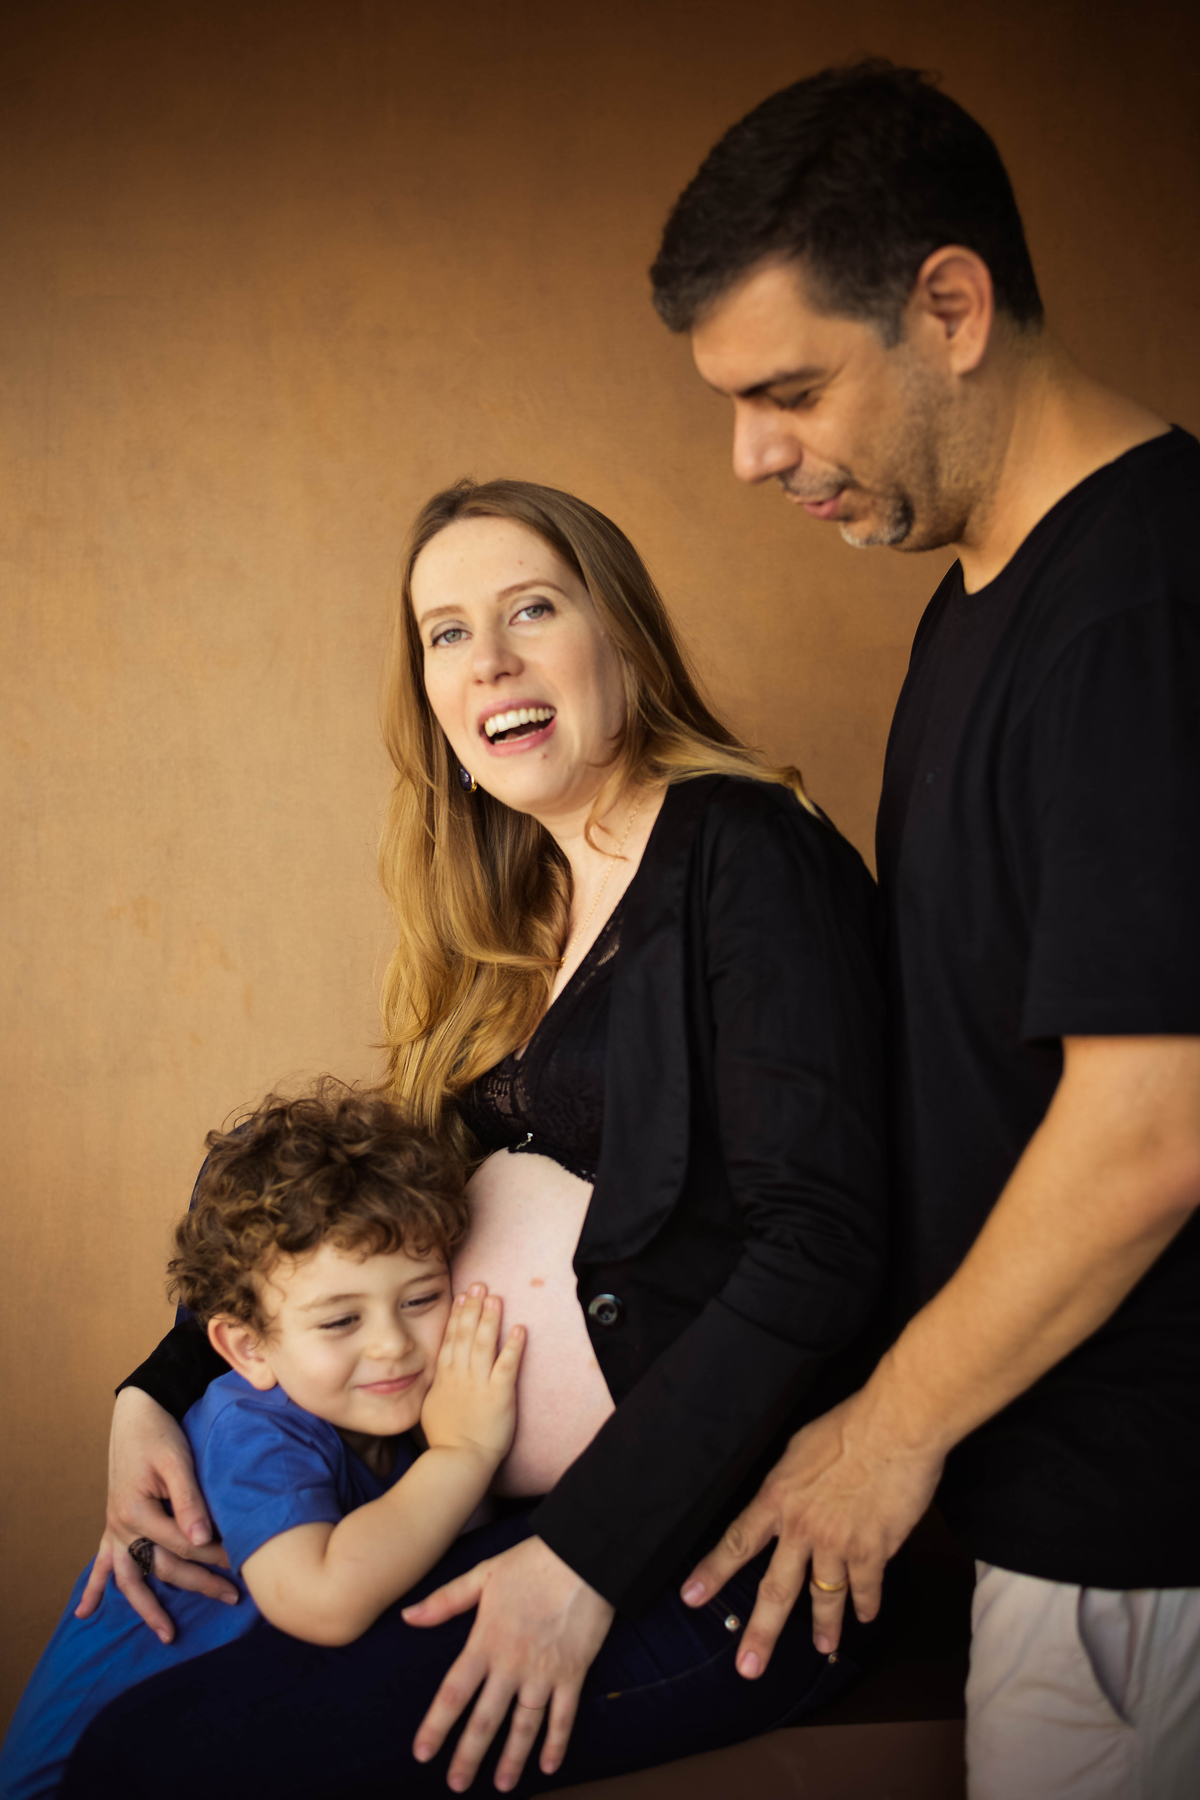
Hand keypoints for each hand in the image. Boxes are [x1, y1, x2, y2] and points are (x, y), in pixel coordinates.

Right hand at [75, 1386, 236, 1642]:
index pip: (183, 1545)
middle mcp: (122, 1527)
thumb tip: (203, 1539)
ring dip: (147, 1608)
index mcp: (138, 1512)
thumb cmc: (160, 1434)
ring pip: (131, 1578)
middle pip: (163, 1567)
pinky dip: (94, 1587)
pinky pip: (102, 1563)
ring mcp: (115, 1529)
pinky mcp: (114, 1525)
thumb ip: (189, 1501)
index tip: (244, 1559)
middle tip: (233, 1597)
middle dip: (199, 1583)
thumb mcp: (177, 1462)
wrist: (137, 1412)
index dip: (215, 1554)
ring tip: (167, 1635)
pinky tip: (85, 1612)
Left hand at [403, 1536, 613, 1791]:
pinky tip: (549, 1765)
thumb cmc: (531, 1562)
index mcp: (486, 1641)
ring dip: (511, 1759)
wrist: (584, 1555)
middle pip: (485, 1719)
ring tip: (502, 1785)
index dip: (436, 1726)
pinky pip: (564, 1716)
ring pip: (524, 1726)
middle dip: (469, 1755)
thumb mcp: (483, 1574)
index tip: (422, 1753)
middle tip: (456, 1785)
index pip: (453, 1693)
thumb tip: (408, 1617)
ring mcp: (544, 1672)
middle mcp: (512, 1664)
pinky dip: (557, 1743)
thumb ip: (445, 1601)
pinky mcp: (573, 1673)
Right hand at [421, 1285, 524, 1466]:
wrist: (458, 1460)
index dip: (457, 1315)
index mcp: (444, 1378)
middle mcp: (460, 1375)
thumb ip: (435, 1387)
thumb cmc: (445, 1439)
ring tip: (496, 1297)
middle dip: (473, 1307)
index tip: (461, 1296)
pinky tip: (520, 1329)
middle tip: (479, 1284)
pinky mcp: (500, 1394)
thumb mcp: (430, 1408)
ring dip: (491, 1319)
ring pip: (484, 1343)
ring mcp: (480, 1383)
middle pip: (466, 1334)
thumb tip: (436, 1375)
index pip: (450, 1339)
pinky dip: (514, 1346)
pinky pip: (507, 1365)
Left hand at [682, 1385, 943, 1670]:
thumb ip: (789, 1481)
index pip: (738, 1541)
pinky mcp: (873, 1550)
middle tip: (748, 1668)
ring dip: (824, 1627)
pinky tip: (865, 1616)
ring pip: (824, 1596)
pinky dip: (866, 1605)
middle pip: (776, 1589)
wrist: (894, 1427)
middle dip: (761, 1632)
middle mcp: (802, 1527)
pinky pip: (866, 1588)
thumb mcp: (800, 1448)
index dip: (713, 1572)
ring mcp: (837, 1543)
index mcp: (778, 1497)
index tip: (691, 1598)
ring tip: (823, 1648)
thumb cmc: (848, 1425)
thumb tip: (785, 1496)